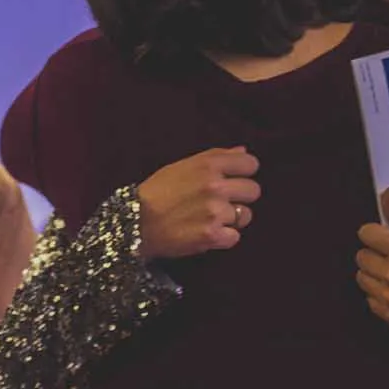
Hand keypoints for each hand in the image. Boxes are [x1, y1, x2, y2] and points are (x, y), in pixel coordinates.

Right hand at [136, 147, 261, 260]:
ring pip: (245, 216)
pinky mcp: (212, 236)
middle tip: (221, 203)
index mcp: (209, 165)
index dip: (244, 173)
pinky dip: (223, 238)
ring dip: (231, 219)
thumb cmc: (156, 192)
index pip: (251, 164)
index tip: (233, 180)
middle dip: (240, 197)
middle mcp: (215, 187)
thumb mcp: (181, 166)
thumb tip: (243, 151)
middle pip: (253, 191)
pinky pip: (235, 237)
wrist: (134, 223)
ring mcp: (215, 212)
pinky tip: (206, 233)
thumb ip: (215, 157)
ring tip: (209, 219)